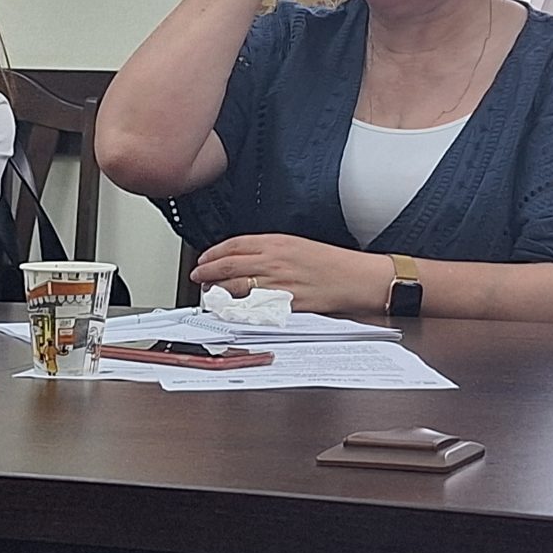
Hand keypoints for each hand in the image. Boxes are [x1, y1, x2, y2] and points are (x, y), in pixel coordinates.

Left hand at [191, 234, 385, 313]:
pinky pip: (253, 307)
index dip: (213, 253)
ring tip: (211, 294)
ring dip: (218, 291)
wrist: (353, 277)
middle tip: (198, 276)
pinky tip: (231, 310)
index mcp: (276, 243)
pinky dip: (238, 308)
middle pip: (228, 265)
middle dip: (207, 272)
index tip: (204, 259)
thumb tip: (244, 258)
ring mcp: (277, 283)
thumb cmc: (330, 262)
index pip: (234, 245)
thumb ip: (269, 250)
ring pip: (235, 287)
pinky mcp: (283, 303)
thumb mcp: (297, 245)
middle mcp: (273, 261)